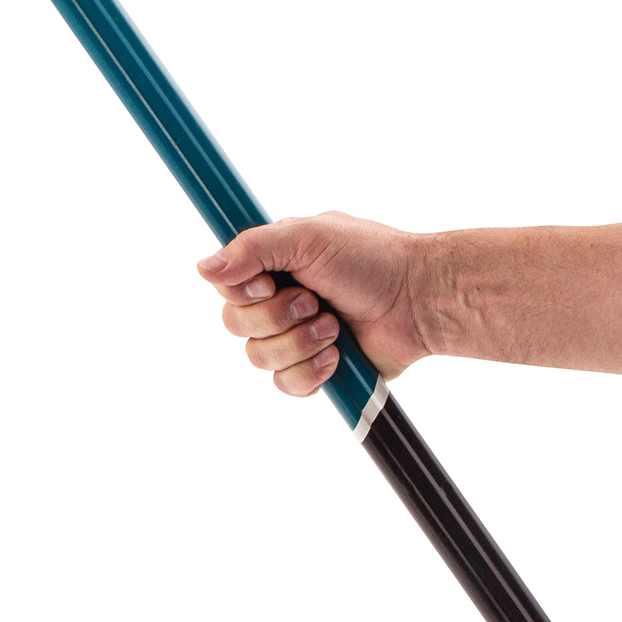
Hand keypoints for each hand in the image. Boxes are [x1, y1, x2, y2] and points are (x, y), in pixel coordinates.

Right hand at [196, 212, 433, 396]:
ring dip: (298, 343)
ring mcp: (295, 336)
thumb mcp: (308, 238)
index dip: (242, 291)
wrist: (418, 301)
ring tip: (333, 327)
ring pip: (258, 357)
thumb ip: (252, 248)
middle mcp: (279, 298)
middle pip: (234, 324)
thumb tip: (202, 267)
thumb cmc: (371, 259)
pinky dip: (311, 371)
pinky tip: (337, 356)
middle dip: (276, 318)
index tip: (267, 284)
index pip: (226, 285)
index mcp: (273, 263)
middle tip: (313, 301)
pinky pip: (285, 384)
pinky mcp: (315, 369)